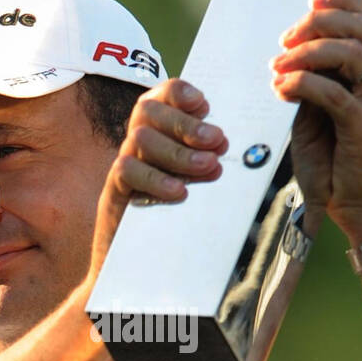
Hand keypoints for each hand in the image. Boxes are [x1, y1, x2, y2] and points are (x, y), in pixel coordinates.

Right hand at [86, 77, 227, 282]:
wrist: (141, 268)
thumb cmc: (178, 220)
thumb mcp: (200, 185)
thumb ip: (212, 162)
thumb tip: (247, 149)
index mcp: (157, 132)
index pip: (160, 96)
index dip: (179, 93)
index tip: (205, 104)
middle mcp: (136, 142)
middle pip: (148, 111)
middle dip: (186, 123)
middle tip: (218, 141)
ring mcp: (123, 165)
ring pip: (140, 139)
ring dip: (178, 151)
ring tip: (208, 168)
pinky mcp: (114, 192)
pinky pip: (127, 171)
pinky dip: (156, 178)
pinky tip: (179, 192)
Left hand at [269, 0, 361, 245]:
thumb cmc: (348, 162)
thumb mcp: (336, 112)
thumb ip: (327, 80)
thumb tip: (298, 49)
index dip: (343, 1)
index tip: (312, 2)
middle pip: (360, 26)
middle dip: (317, 24)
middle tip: (286, 38)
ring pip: (348, 52)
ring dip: (305, 52)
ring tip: (278, 66)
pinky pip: (331, 91)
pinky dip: (301, 83)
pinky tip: (282, 90)